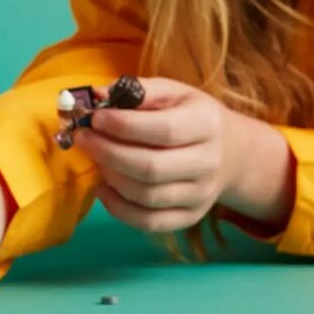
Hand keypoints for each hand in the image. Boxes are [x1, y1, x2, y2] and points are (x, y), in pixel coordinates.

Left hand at [75, 77, 245, 232]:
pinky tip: (104, 188)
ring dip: (111, 177)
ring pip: (146, 197)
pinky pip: (148, 222)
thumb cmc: (192, 117)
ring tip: (96, 158)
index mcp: (207, 124)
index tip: (96, 117)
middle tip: (83, 138)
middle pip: (152, 168)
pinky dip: (118, 209)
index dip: (125, 125)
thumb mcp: (174, 93)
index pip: (164, 130)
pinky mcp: (189, 218)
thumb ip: (138, 91)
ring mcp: (200, 195)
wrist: (229, 153)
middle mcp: (208, 163)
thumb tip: (96, 94)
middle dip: (108, 153)